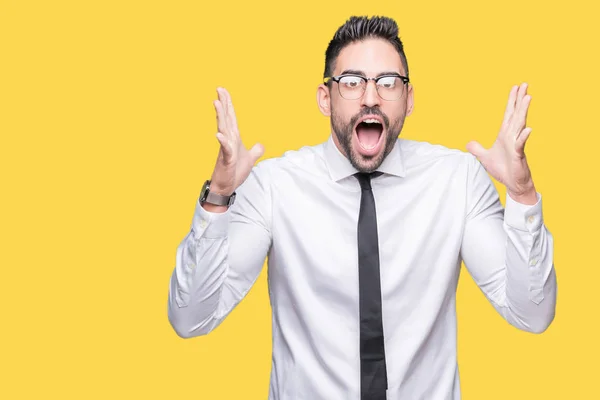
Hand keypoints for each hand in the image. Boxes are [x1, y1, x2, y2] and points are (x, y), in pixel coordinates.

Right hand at [209, 87, 263, 195]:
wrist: (226, 187)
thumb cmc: (234, 172)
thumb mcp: (249, 159)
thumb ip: (256, 151)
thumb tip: (261, 144)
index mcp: (234, 138)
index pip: (231, 118)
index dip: (228, 104)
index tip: (223, 91)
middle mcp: (228, 140)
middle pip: (226, 118)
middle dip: (223, 103)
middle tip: (219, 88)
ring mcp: (226, 149)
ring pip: (223, 129)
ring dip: (220, 116)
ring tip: (216, 102)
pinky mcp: (226, 160)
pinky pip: (224, 149)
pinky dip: (223, 142)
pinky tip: (219, 134)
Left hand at [466, 83, 536, 203]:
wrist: (512, 183)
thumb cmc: (502, 169)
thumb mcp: (484, 158)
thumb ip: (477, 149)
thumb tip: (468, 143)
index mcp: (505, 135)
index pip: (509, 114)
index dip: (511, 101)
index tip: (516, 87)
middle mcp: (512, 136)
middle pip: (516, 114)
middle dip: (520, 99)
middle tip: (525, 84)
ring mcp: (516, 144)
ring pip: (520, 125)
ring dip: (523, 111)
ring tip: (528, 97)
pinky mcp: (519, 155)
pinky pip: (521, 144)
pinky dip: (523, 137)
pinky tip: (528, 129)